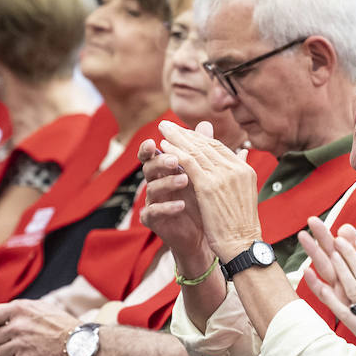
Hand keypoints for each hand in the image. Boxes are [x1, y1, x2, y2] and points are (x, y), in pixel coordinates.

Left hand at [0, 298, 80, 355]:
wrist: (78, 343)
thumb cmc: (62, 325)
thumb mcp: (41, 308)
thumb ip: (20, 310)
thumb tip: (2, 315)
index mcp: (20, 309)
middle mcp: (17, 325)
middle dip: (1, 342)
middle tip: (13, 343)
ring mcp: (20, 344)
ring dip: (9, 354)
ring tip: (24, 351)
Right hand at [137, 136, 208, 270]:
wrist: (207, 232)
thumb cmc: (203, 199)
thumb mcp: (205, 173)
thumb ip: (203, 150)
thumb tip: (206, 123)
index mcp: (165, 170)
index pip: (154, 154)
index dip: (152, 146)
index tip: (158, 138)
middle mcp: (156, 183)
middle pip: (149, 167)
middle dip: (160, 161)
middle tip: (174, 159)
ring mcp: (153, 201)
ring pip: (152, 188)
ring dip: (167, 182)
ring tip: (185, 179)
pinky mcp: (153, 220)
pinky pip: (154, 212)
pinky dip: (167, 207)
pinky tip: (181, 205)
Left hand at [154, 121, 260, 262]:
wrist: (242, 244)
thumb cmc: (241, 224)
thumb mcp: (245, 192)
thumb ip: (239, 170)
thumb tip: (242, 152)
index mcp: (244, 169)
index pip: (218, 147)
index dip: (199, 138)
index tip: (183, 132)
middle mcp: (235, 168)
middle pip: (206, 144)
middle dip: (185, 133)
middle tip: (168, 124)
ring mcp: (223, 176)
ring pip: (195, 150)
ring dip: (176, 138)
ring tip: (162, 130)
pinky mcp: (209, 186)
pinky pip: (189, 163)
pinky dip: (175, 152)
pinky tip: (163, 148)